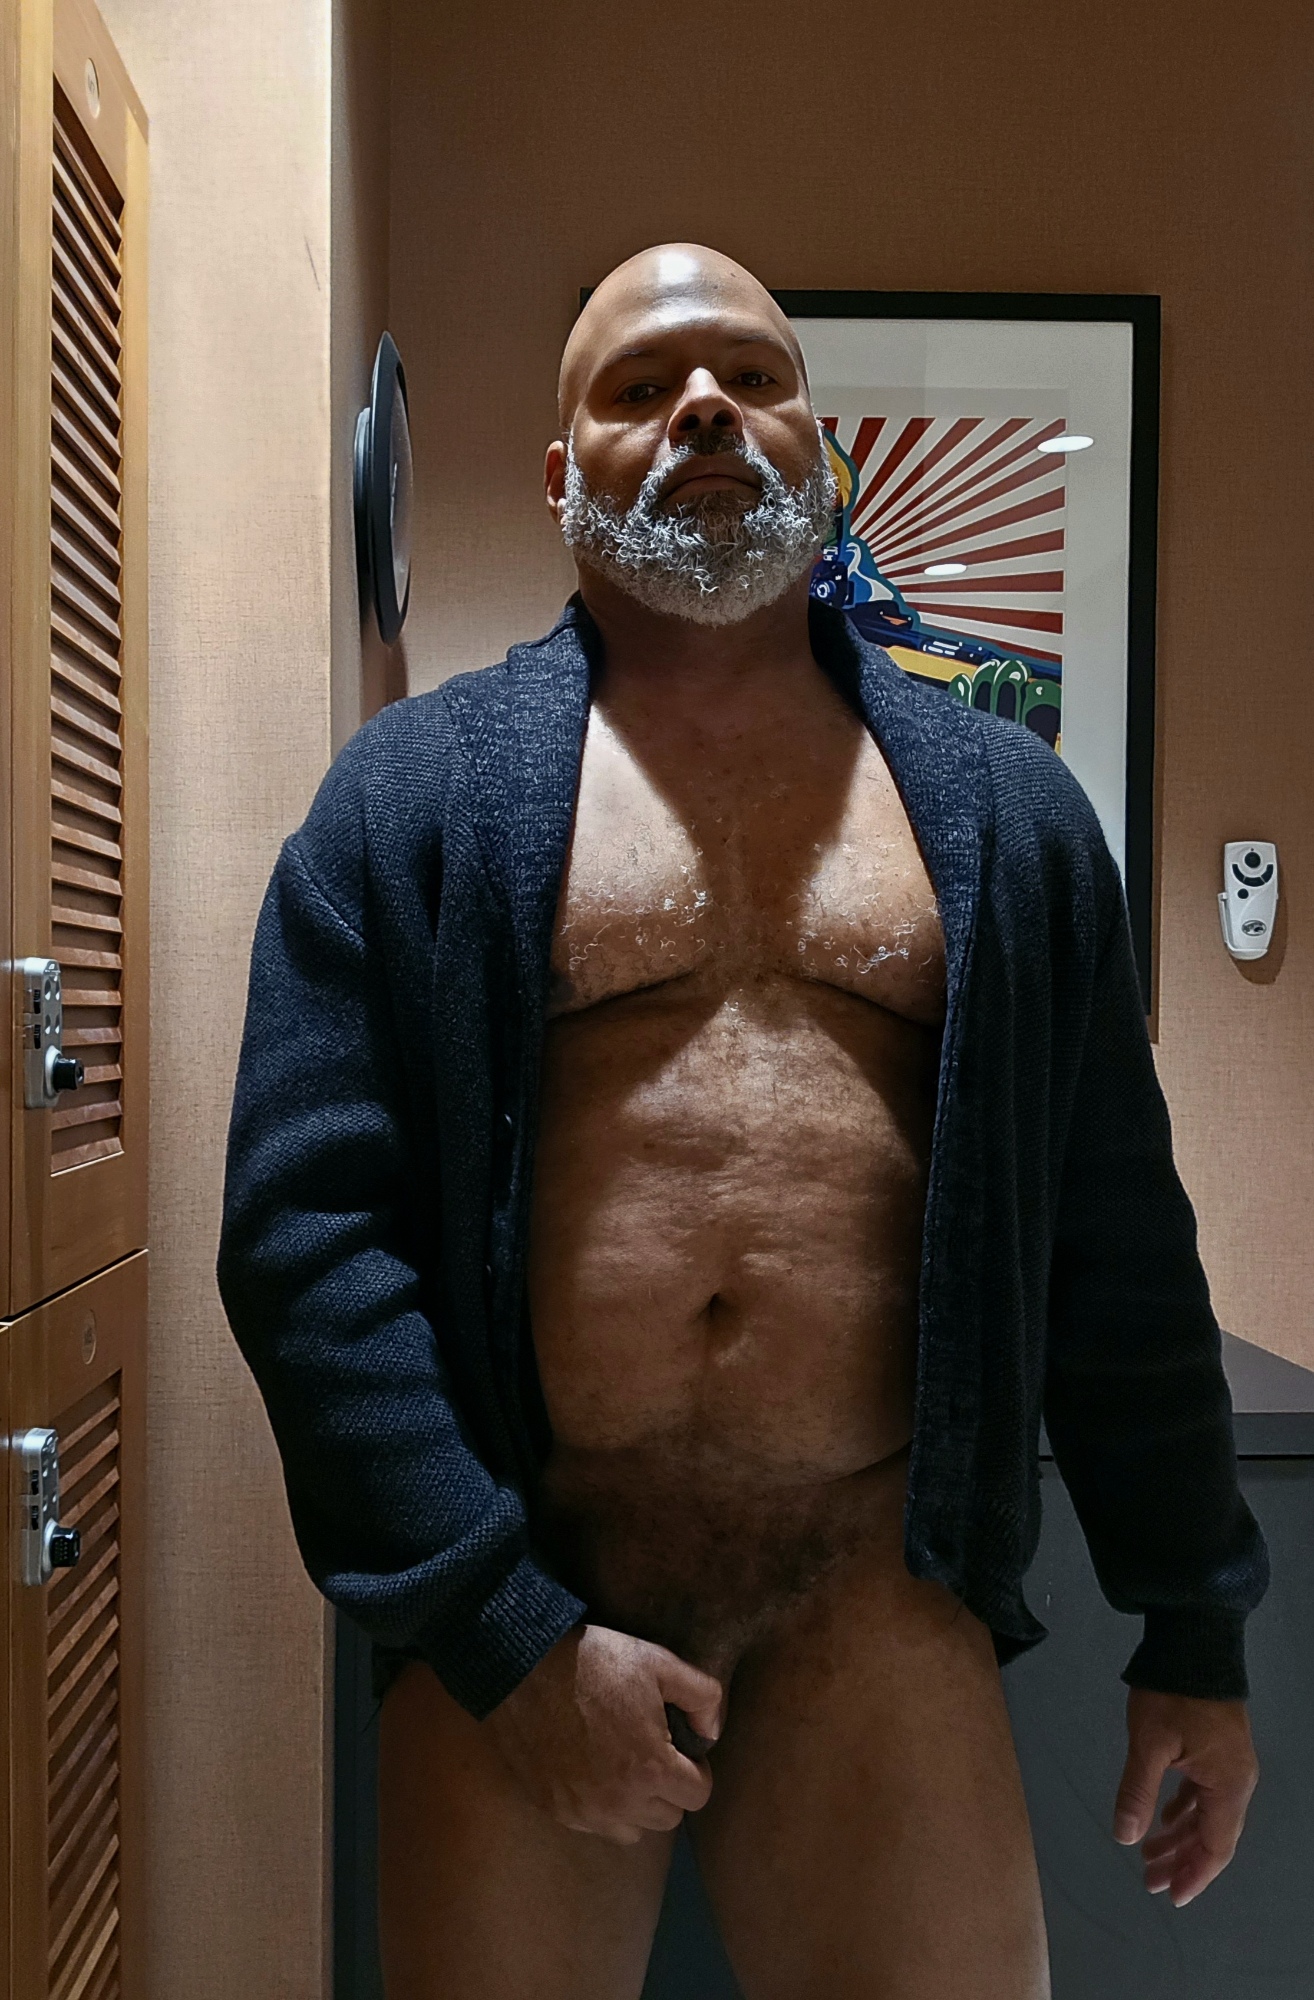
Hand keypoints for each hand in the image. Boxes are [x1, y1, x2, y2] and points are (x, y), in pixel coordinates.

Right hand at [484, 1624, 723, 1844]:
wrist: (524, 1667)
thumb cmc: (596, 1662)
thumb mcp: (660, 1662)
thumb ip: (703, 1696)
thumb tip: (712, 1732)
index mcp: (651, 1768)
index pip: (698, 1795)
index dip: (695, 1769)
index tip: (678, 1747)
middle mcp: (620, 1802)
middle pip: (668, 1818)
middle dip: (668, 1788)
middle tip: (651, 1752)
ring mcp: (584, 1812)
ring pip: (632, 1830)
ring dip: (636, 1806)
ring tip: (623, 1766)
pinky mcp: (556, 1810)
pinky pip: (594, 1826)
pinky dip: (601, 1808)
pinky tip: (592, 1771)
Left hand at [1113, 1688, 1257, 1904]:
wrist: (1193, 1641)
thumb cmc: (1172, 1693)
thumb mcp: (1149, 1744)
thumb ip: (1138, 1792)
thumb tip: (1125, 1837)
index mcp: (1228, 1786)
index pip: (1215, 1847)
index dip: (1194, 1875)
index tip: (1171, 1896)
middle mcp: (1236, 1781)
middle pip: (1212, 1835)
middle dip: (1181, 1860)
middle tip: (1149, 1880)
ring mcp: (1228, 1764)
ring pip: (1206, 1815)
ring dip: (1179, 1836)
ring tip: (1149, 1856)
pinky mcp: (1217, 1749)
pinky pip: (1203, 1794)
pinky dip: (1182, 1810)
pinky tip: (1163, 1819)